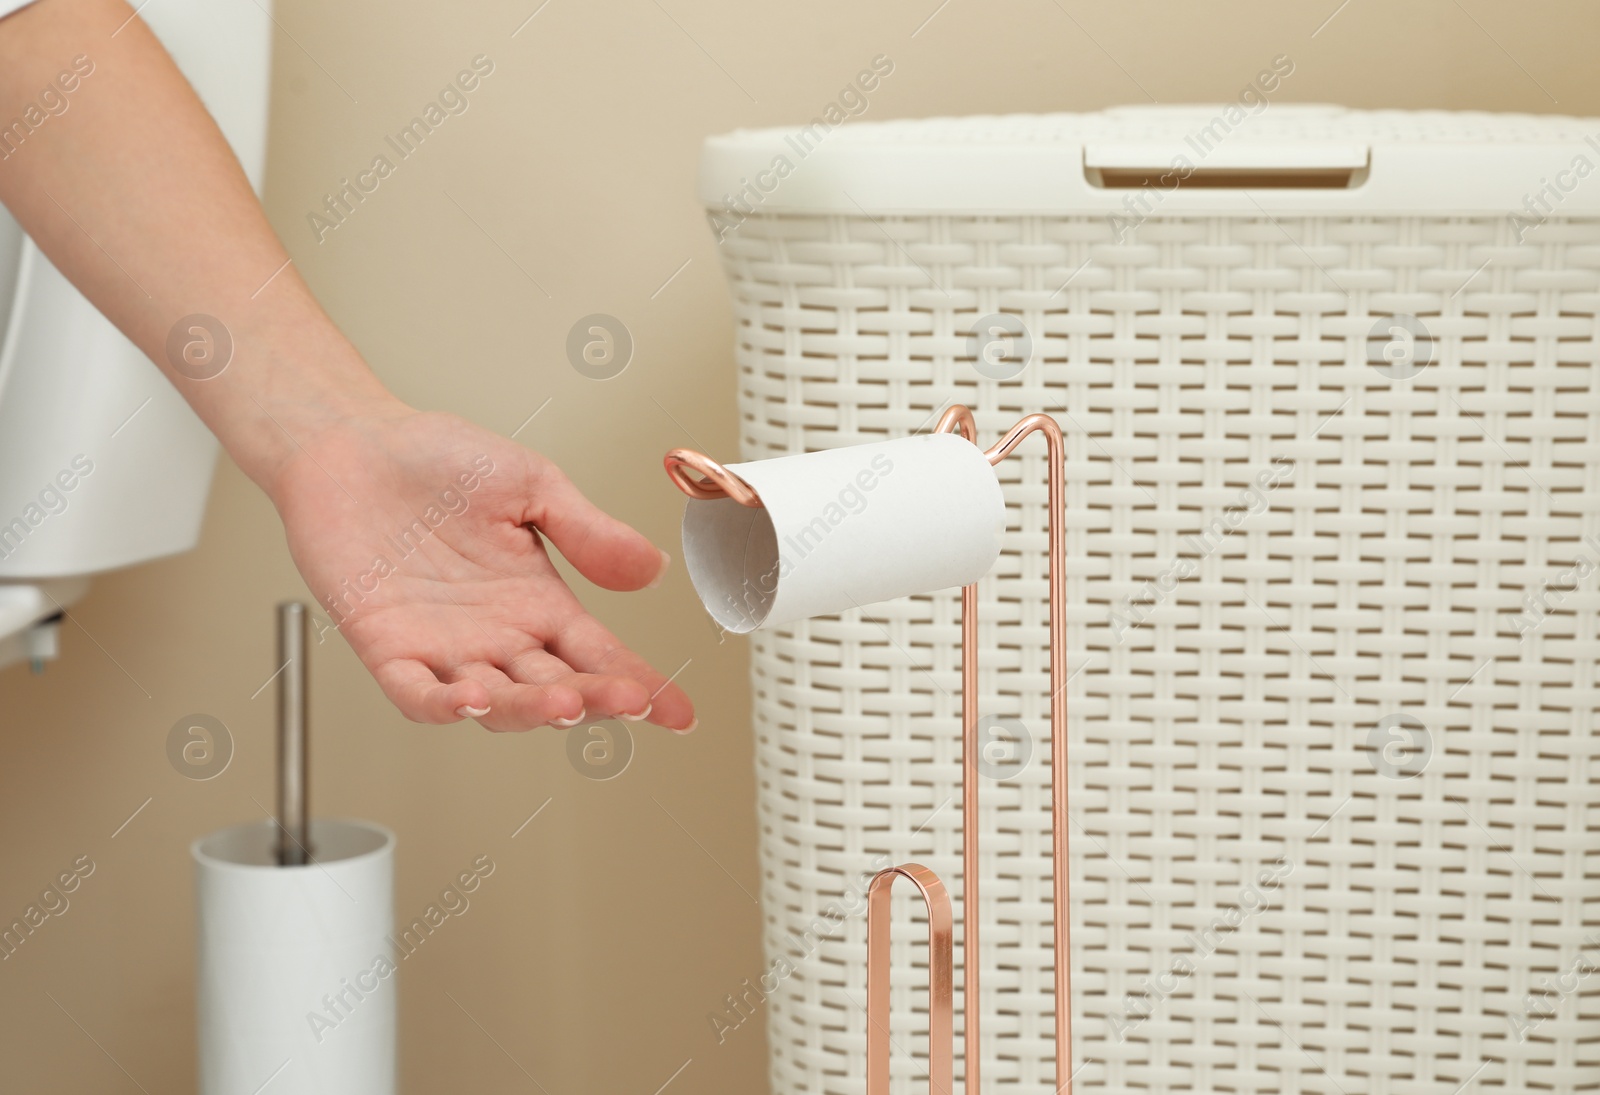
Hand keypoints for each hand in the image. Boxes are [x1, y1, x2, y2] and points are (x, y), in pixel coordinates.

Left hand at [267, 401, 694, 732]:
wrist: (352, 442)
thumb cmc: (435, 458)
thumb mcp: (533, 484)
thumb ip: (589, 532)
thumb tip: (654, 569)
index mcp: (538, 599)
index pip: (600, 655)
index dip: (641, 684)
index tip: (678, 712)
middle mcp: (497, 633)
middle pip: (558, 686)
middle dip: (597, 699)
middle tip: (628, 700)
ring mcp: (443, 646)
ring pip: (496, 701)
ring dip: (530, 709)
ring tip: (563, 701)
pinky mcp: (386, 646)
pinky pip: (415, 692)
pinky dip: (442, 704)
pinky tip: (470, 699)